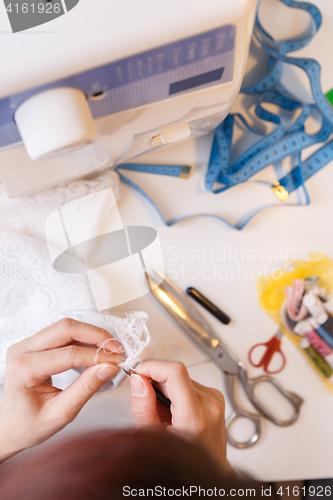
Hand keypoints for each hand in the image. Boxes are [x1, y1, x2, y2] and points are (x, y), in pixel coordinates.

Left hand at [0, 318, 124, 462]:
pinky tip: (97, 349)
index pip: (69, 354)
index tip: (118, 362)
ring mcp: (26, 344)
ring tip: (111, 350)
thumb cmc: (29, 426)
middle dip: (96, 336)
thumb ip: (85, 389)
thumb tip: (109, 368)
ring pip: (65, 327)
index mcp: (24, 370)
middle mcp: (22, 351)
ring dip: (91, 335)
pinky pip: (62, 333)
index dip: (98, 356)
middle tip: (118, 349)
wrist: (9, 427)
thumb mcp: (61, 413)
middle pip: (66, 329)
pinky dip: (83, 338)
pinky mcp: (34, 343)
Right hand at [130, 360, 231, 469]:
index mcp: (196, 416)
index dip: (153, 366)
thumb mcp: (153, 437)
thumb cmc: (181, 461)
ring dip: (167, 388)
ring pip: (182, 377)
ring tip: (163, 412)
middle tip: (147, 400)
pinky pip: (189, 383)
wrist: (207, 473)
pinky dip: (177, 392)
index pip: (175, 371)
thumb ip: (143, 407)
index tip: (139, 372)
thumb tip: (138, 380)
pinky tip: (174, 410)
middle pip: (176, 374)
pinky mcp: (215, 397)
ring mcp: (215, 399)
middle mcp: (210, 404)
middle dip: (156, 381)